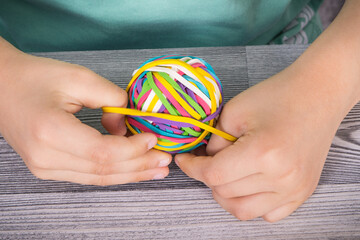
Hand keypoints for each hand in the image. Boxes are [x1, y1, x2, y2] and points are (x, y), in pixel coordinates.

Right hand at [0, 39, 170, 184]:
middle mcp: (46, 157)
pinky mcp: (48, 168)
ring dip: (131, 174)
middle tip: (165, 161)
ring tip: (157, 170)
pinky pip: (88, 175)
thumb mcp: (78, 77)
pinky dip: (114, 172)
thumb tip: (129, 123)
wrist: (2, 87)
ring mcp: (45, 167)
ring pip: (98, 178)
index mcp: (50, 132)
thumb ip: (111, 98)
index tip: (154, 138)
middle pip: (104, 170)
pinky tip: (134, 169)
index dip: (133, 149)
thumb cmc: (36, 78)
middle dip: (139, 165)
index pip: (103, 152)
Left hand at [175, 60, 356, 221]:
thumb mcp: (234, 111)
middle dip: (207, 176)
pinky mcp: (302, 192)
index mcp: (263, 153)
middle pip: (225, 193)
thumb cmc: (277, 96)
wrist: (317, 94)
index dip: (191, 168)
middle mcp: (281, 177)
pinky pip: (267, 214)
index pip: (213, 175)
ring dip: (226, 194)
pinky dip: (251, 204)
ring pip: (243, 210)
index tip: (184, 160)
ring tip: (225, 174)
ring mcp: (295, 189)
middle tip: (205, 160)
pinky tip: (247, 184)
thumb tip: (205, 162)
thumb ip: (214, 143)